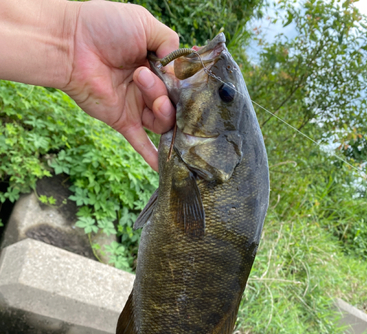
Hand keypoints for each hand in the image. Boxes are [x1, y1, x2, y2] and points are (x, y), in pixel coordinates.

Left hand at [63, 1, 178, 169]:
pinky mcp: (122, 121)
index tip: (187, 78)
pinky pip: (141, 142)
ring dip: (162, 109)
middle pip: (175, 104)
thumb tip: (180, 70)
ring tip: (145, 89)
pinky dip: (152, 156)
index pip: (181, 83)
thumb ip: (169, 43)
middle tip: (144, 75)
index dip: (186, 83)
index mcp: (156, 65)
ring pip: (163, 120)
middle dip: (167, 92)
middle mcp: (148, 88)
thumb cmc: (103, 27)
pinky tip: (164, 166)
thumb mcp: (145, 24)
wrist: (70, 44)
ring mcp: (136, 106)